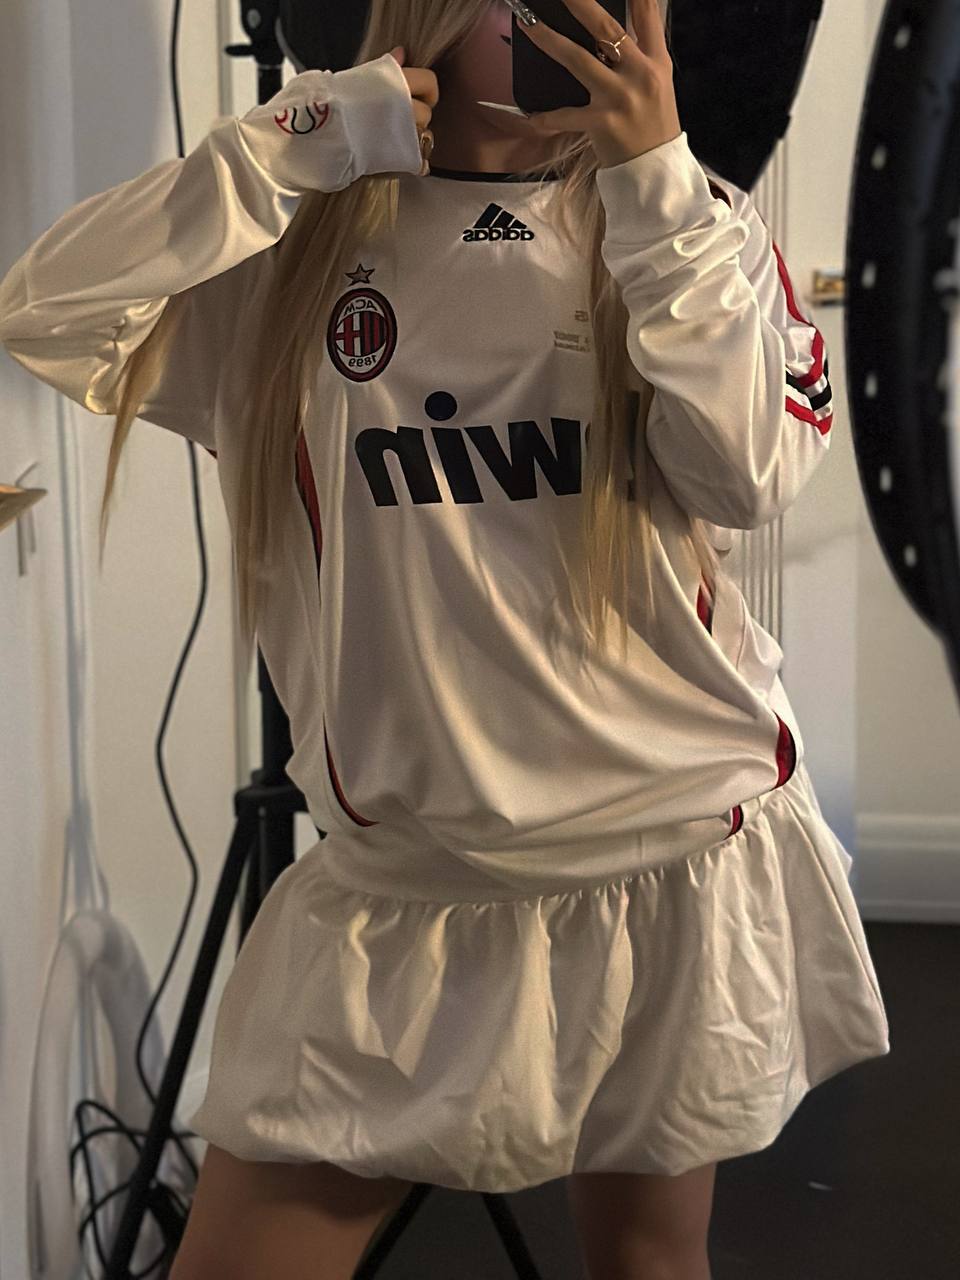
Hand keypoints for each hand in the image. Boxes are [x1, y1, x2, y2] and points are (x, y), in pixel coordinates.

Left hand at [518, 0, 681, 168]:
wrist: (656, 173)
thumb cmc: (653, 127)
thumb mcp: (656, 85)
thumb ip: (638, 57)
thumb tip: (609, 36)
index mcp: (656, 62)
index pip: (647, 13)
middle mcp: (640, 74)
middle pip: (607, 28)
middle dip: (581, 3)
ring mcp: (619, 98)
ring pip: (579, 60)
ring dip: (550, 41)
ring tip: (529, 24)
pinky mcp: (602, 123)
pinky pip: (566, 116)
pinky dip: (547, 117)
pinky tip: (531, 117)